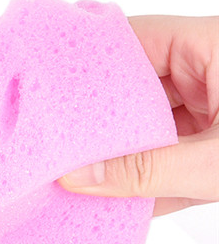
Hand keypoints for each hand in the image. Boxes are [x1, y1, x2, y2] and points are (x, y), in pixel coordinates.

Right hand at [59, 15, 218, 215]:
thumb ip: (150, 169)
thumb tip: (78, 177)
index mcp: (212, 47)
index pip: (130, 41)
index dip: (83, 63)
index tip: (41, 87)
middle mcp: (209, 73)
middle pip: (131, 89)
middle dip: (93, 120)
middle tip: (50, 142)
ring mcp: (213, 111)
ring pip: (146, 129)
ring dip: (115, 157)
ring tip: (70, 177)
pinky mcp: (215, 148)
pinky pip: (167, 160)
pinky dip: (142, 182)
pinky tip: (108, 202)